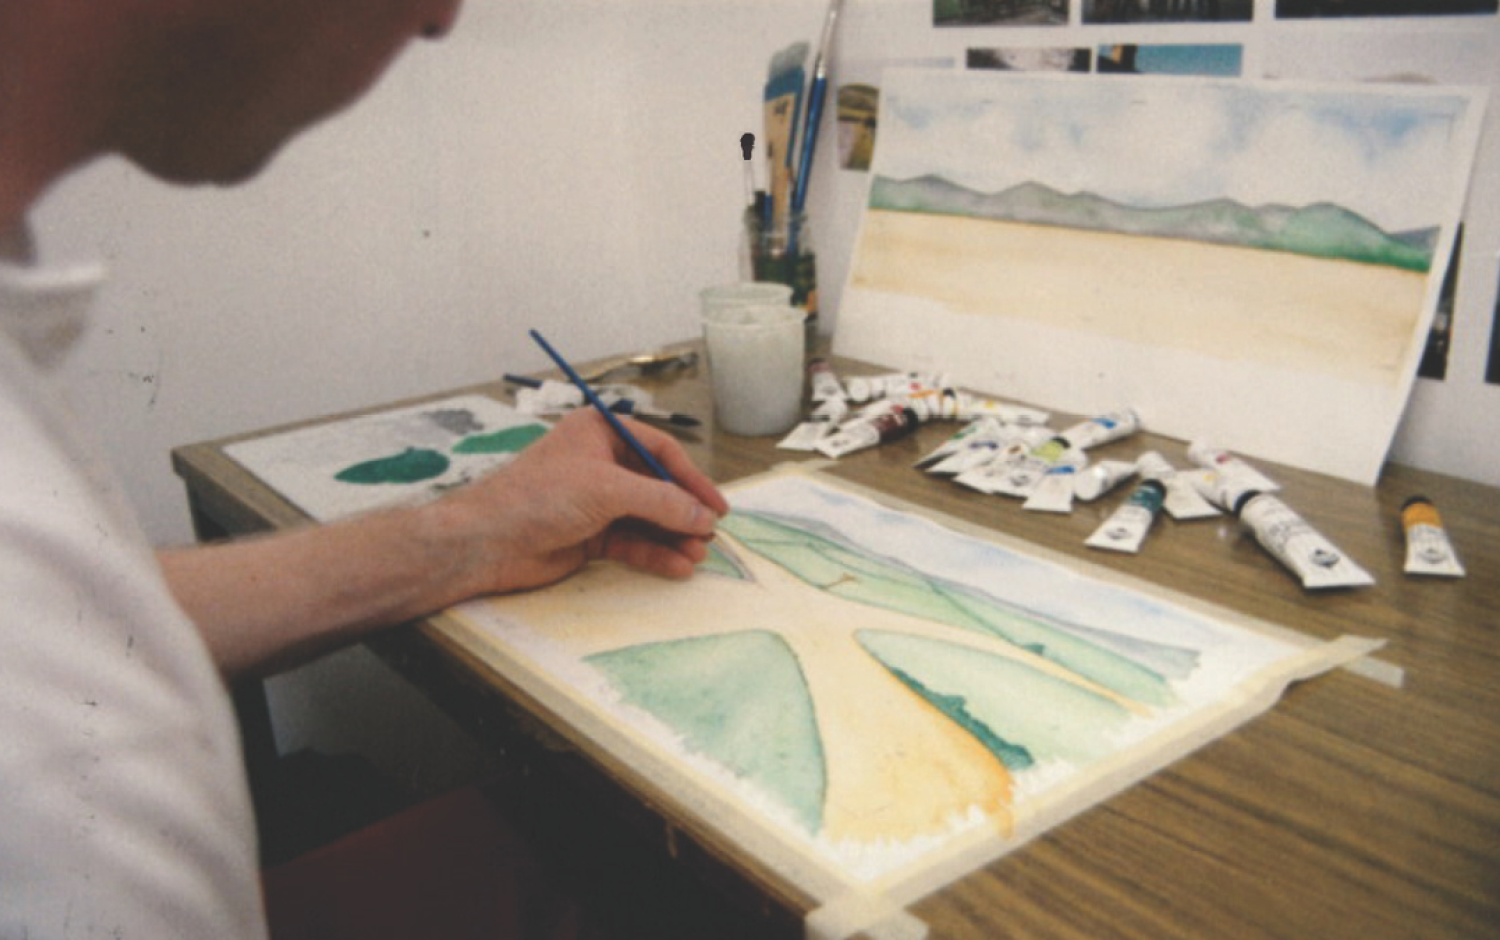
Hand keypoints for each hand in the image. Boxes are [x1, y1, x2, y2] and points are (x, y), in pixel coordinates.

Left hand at [432, 409, 729, 593]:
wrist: (488, 541)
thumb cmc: (541, 496)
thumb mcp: (608, 489)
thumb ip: (662, 502)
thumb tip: (704, 518)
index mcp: (600, 434)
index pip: (660, 451)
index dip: (691, 479)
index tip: (717, 506)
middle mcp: (600, 464)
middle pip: (657, 487)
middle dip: (684, 514)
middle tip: (711, 536)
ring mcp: (595, 502)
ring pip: (647, 519)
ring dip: (673, 537)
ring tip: (698, 557)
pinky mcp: (589, 535)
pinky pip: (631, 542)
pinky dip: (654, 554)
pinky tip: (676, 566)